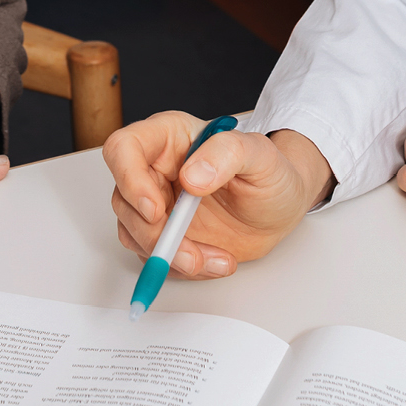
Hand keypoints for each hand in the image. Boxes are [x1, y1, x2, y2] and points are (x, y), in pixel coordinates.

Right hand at [103, 112, 333, 279]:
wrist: (282, 209)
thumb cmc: (272, 173)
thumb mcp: (261, 155)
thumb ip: (227, 153)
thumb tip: (191, 176)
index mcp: (170, 137)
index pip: (123, 148)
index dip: (129, 180)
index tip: (156, 211)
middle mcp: (156, 169)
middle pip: (124, 200)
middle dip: (154, 235)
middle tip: (191, 252)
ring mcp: (156, 202)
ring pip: (133, 233)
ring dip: (171, 256)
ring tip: (217, 259)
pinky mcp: (163, 232)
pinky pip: (152, 255)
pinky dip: (181, 268)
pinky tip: (216, 261)